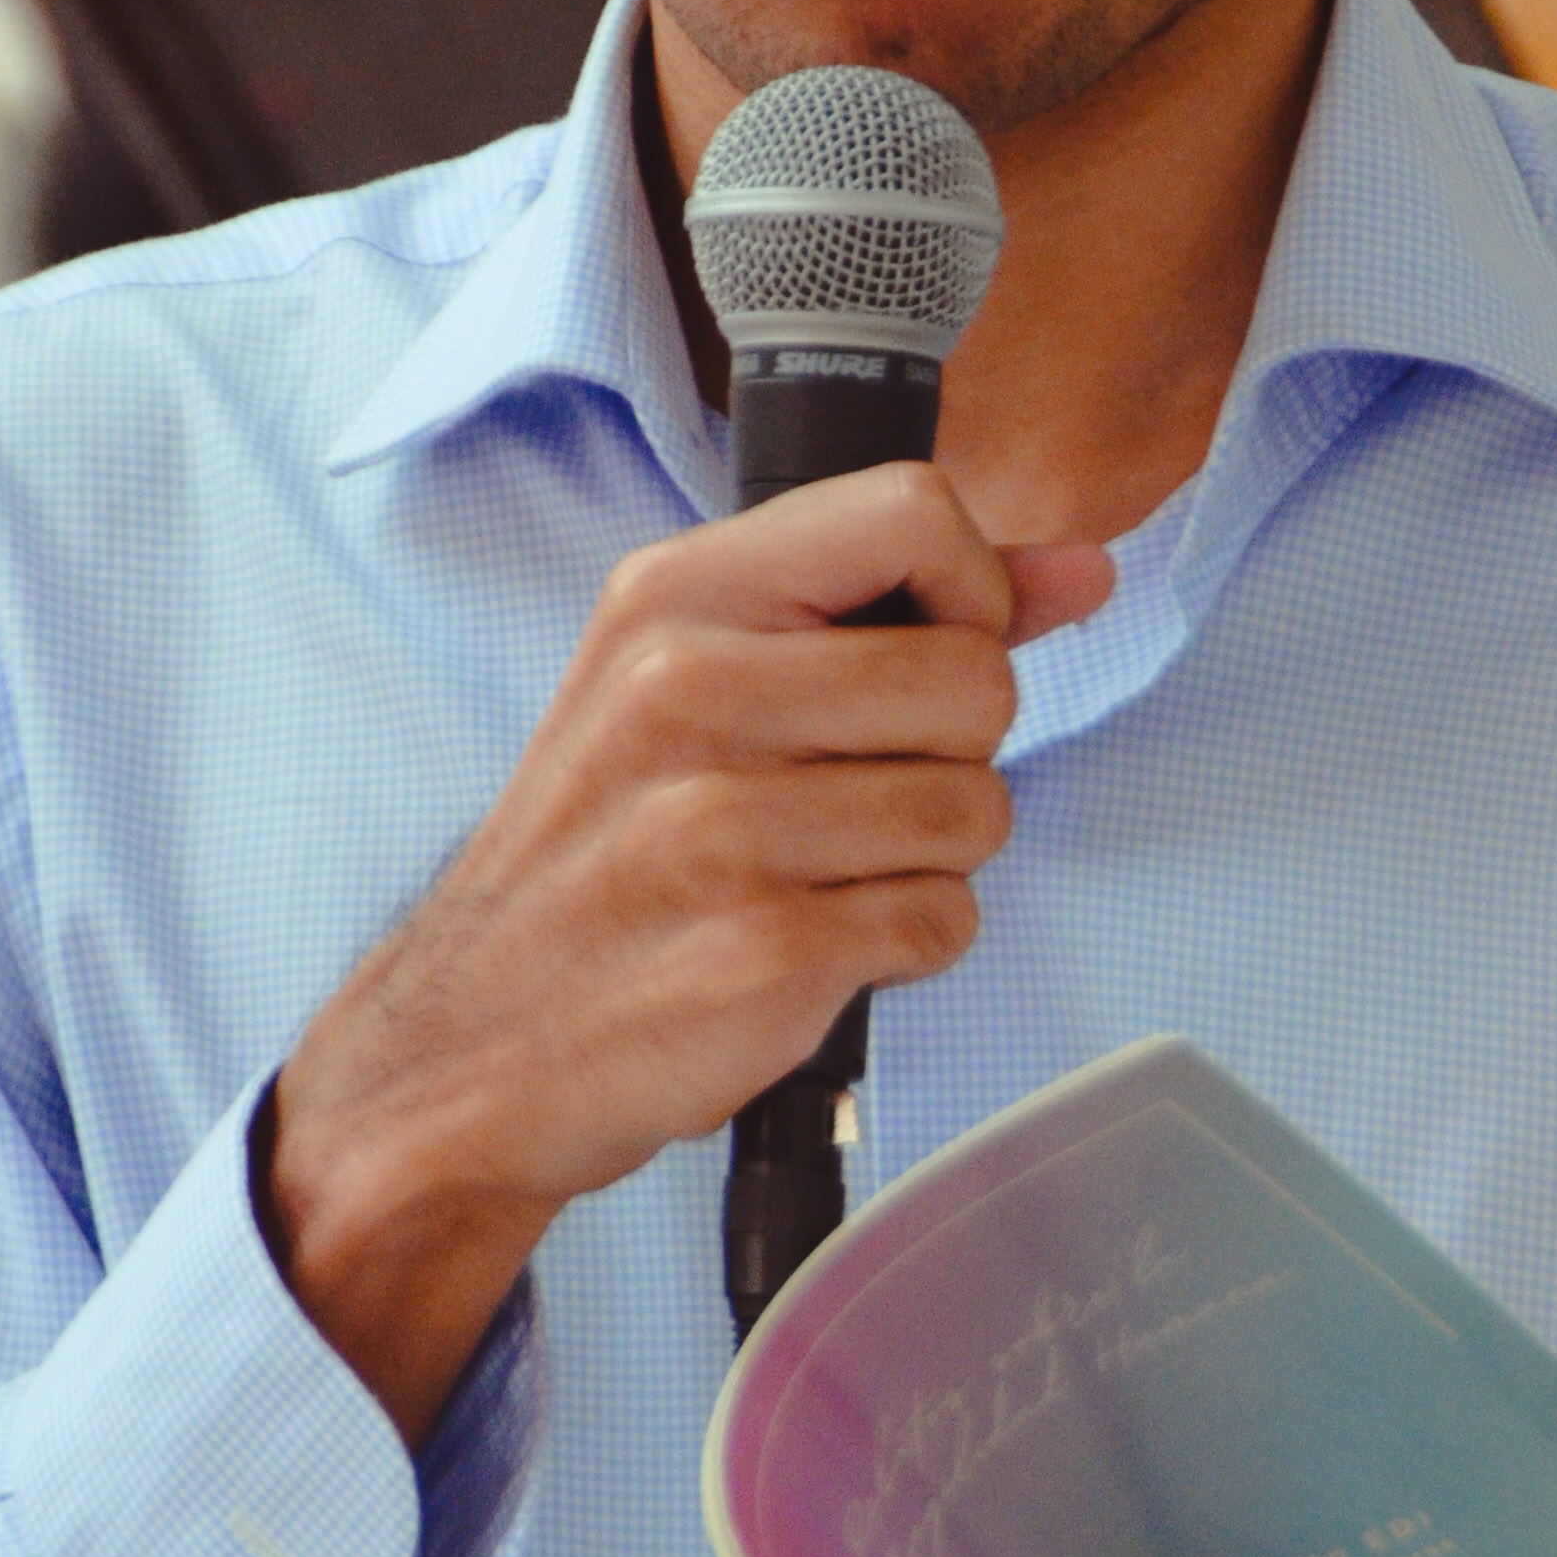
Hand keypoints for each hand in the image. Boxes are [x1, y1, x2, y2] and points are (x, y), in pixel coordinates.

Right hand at [262, 465, 1109, 1440]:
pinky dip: (904, 944)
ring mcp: (722, 823)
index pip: (918, 511)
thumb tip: (1082, 570)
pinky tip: (811, 943)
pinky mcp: (766, 948)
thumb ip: (895, 609)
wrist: (474, 1045)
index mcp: (673, 597)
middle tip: (844, 799)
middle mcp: (687, 691)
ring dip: (930, 859)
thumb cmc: (606, 856)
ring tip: (819, 874)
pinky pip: (947, 919)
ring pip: (977, 807)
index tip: (918, 658)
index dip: (966, 594)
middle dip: (950, 753)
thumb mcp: (699, 682)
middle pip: (977, 676)